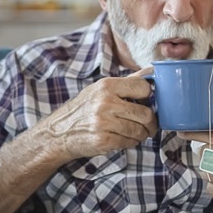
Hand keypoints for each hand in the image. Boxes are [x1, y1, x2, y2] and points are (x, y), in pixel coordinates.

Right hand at [38, 68, 158, 161]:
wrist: (59, 132)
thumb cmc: (84, 109)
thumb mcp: (101, 89)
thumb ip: (127, 82)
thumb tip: (152, 70)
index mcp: (106, 86)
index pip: (143, 87)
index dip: (148, 96)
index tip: (146, 102)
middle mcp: (105, 103)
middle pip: (145, 114)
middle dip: (151, 122)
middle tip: (148, 125)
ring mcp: (104, 123)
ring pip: (139, 131)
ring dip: (142, 134)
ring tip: (135, 133)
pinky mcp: (103, 141)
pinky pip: (129, 142)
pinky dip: (131, 143)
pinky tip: (124, 139)